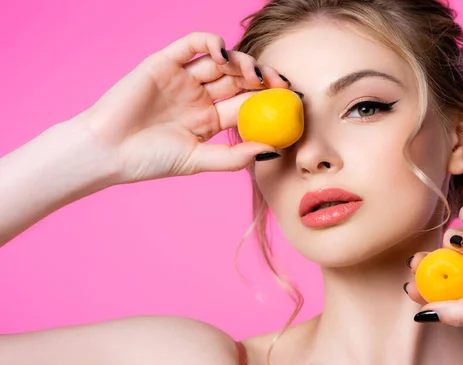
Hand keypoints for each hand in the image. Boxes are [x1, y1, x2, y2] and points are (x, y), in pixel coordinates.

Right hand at [75, 32, 288, 183]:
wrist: (108, 151)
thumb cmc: (149, 160)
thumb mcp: (198, 160)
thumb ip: (233, 156)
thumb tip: (272, 149)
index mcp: (209, 119)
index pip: (246, 103)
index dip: (269, 100)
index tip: (291, 101)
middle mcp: (199, 96)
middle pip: (239, 79)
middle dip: (262, 78)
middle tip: (282, 83)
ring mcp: (183, 78)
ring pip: (221, 61)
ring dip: (242, 62)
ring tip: (255, 73)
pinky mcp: (164, 62)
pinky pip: (192, 44)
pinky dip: (211, 43)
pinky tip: (226, 55)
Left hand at [405, 200, 462, 325]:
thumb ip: (461, 311)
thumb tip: (422, 317)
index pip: (448, 285)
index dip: (426, 285)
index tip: (408, 285)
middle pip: (447, 259)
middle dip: (427, 260)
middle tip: (413, 260)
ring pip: (457, 234)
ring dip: (450, 238)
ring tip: (461, 243)